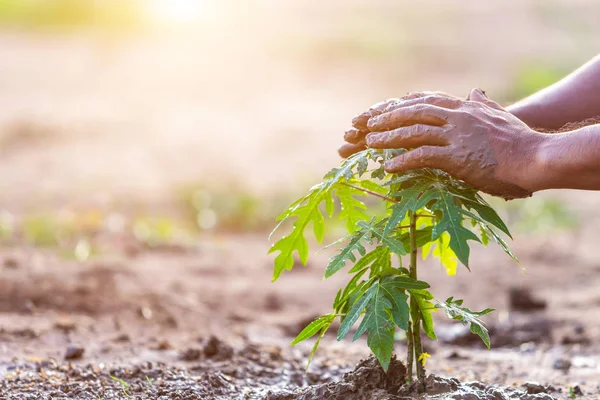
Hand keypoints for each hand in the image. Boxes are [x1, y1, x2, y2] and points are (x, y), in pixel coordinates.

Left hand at [343, 89, 544, 198]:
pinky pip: (422, 156)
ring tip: (370, 143)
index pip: (427, 101)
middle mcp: (457, 117)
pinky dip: (403, 161)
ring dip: (389, 138)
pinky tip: (388, 167)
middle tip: (369, 124)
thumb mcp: (499, 115)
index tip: (386, 107)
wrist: (535, 157)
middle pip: (414, 113)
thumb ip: (483, 103)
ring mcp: (456, 136)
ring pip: (413, 132)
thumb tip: (476, 91)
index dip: (403, 104)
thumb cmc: (520, 140)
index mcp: (465, 108)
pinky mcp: (457, 157)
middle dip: (388, 118)